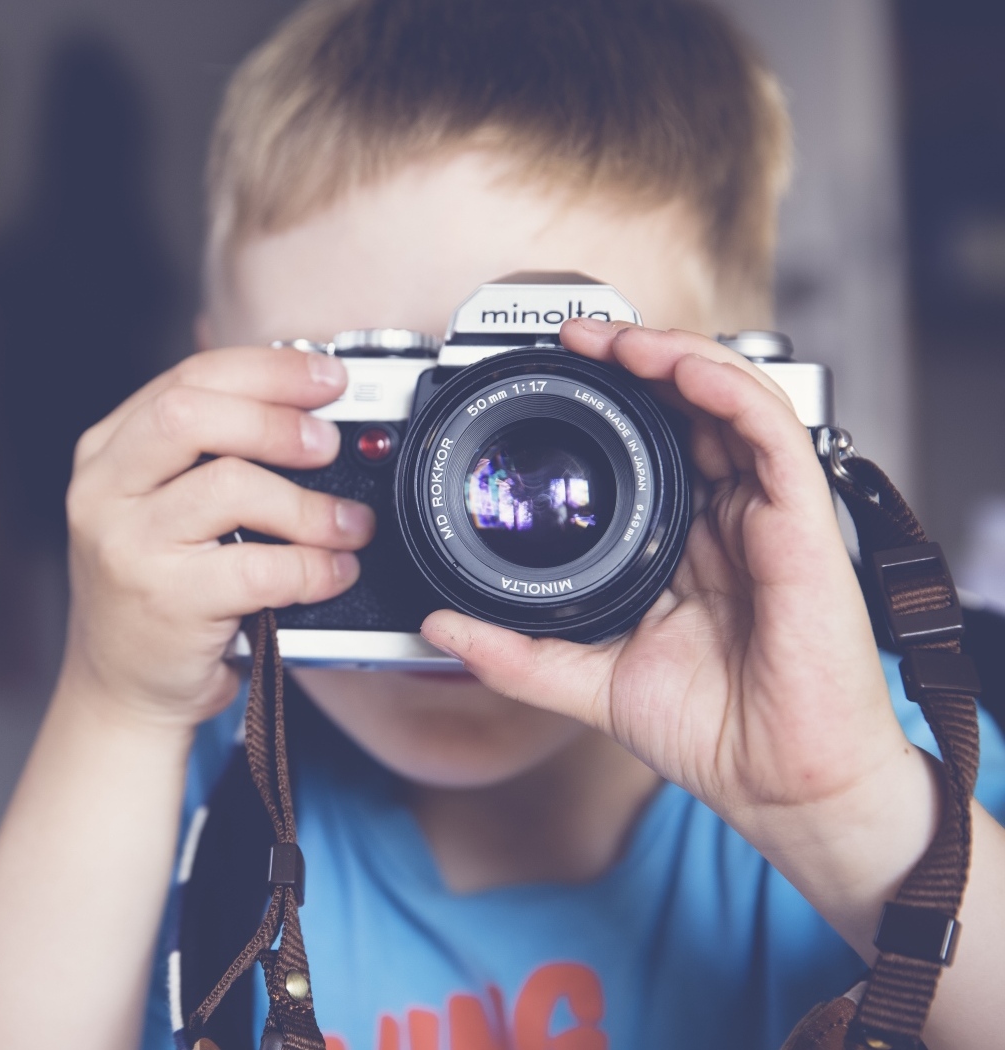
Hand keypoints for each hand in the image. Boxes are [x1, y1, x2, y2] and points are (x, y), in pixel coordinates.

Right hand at [61, 346, 375, 727]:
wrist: (120, 688)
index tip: (324, 377)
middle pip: (192, 414)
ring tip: (346, 523)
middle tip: (328, 443)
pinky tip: (332, 572)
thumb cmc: (155, 592)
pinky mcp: (165, 601)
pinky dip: (311, 566)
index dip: (265, 370)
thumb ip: (207, 455)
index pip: (187, 379)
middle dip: (277, 418)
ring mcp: (128, 547)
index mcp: (106, 453)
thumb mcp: (158, 507)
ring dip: (308, 503)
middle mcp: (105, 492)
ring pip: (230, 486)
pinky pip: (257, 566)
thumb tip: (305, 408)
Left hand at [420, 321, 917, 834]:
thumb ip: (514, 653)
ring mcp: (767, 514)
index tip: (552, 374)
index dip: (611, 399)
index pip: (654, 443)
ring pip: (731, 399)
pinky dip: (725, 387)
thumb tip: (439, 626)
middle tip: (574, 337)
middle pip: (690, 405)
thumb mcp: (587, 682)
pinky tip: (680, 368)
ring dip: (673, 355)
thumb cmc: (713, 733)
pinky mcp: (802, 522)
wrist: (779, 785)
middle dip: (635, 357)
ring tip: (614, 339)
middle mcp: (728, 517)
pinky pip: (771, 431)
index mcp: (686, 541)